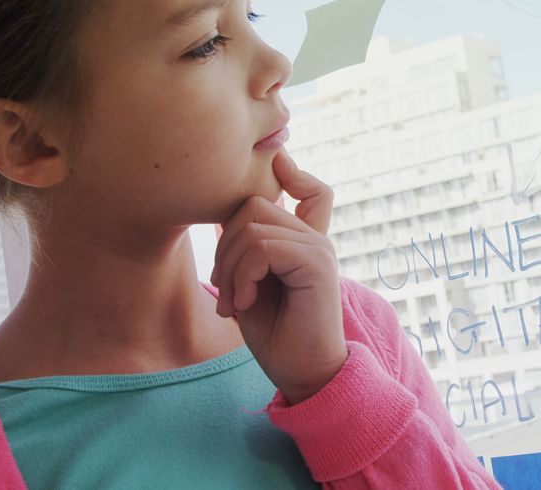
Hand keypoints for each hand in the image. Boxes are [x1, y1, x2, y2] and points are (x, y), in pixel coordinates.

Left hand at [210, 149, 346, 403]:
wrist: (303, 374)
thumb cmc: (277, 336)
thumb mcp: (251, 286)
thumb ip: (246, 250)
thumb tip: (221, 217)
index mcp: (305, 242)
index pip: (313, 191)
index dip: (292, 173)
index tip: (275, 166)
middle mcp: (316, 240)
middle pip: (254, 205)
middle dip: (225, 246)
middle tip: (225, 291)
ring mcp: (319, 248)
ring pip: (252, 225)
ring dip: (230, 267)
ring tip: (233, 302)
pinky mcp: (317, 264)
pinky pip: (262, 248)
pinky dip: (242, 277)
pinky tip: (244, 304)